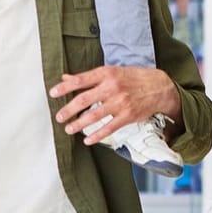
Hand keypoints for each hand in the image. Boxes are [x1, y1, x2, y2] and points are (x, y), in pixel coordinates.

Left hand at [50, 66, 177, 142]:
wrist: (159, 87)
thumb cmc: (133, 78)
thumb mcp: (111, 72)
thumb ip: (88, 77)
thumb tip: (65, 78)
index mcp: (106, 73)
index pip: (80, 80)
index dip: (64, 87)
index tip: (52, 93)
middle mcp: (112, 87)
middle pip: (84, 100)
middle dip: (68, 110)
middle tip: (58, 117)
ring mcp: (120, 103)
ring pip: (94, 116)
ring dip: (78, 124)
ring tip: (68, 129)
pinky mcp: (127, 116)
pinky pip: (108, 128)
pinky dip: (97, 136)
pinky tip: (87, 140)